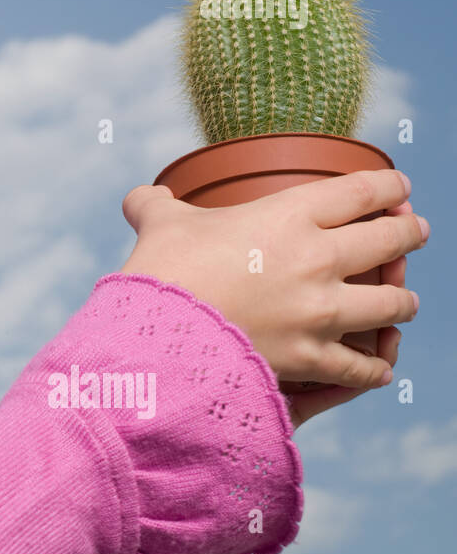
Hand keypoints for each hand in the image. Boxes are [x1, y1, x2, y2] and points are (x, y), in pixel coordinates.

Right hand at [118, 170, 426, 427]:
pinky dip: (376, 367)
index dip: (390, 186)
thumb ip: (155, 206)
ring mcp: (320, 312)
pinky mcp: (312, 357)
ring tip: (403, 299)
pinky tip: (378, 365)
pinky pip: (365, 367)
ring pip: (394, 303)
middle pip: (391, 240)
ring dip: (403, 300)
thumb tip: (140, 198)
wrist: (156, 336)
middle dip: (410, 234)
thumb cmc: (160, 271)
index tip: (398, 188)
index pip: (363, 190)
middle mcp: (317, 259)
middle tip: (413, 232)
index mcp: (288, 215)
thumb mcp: (158, 225)